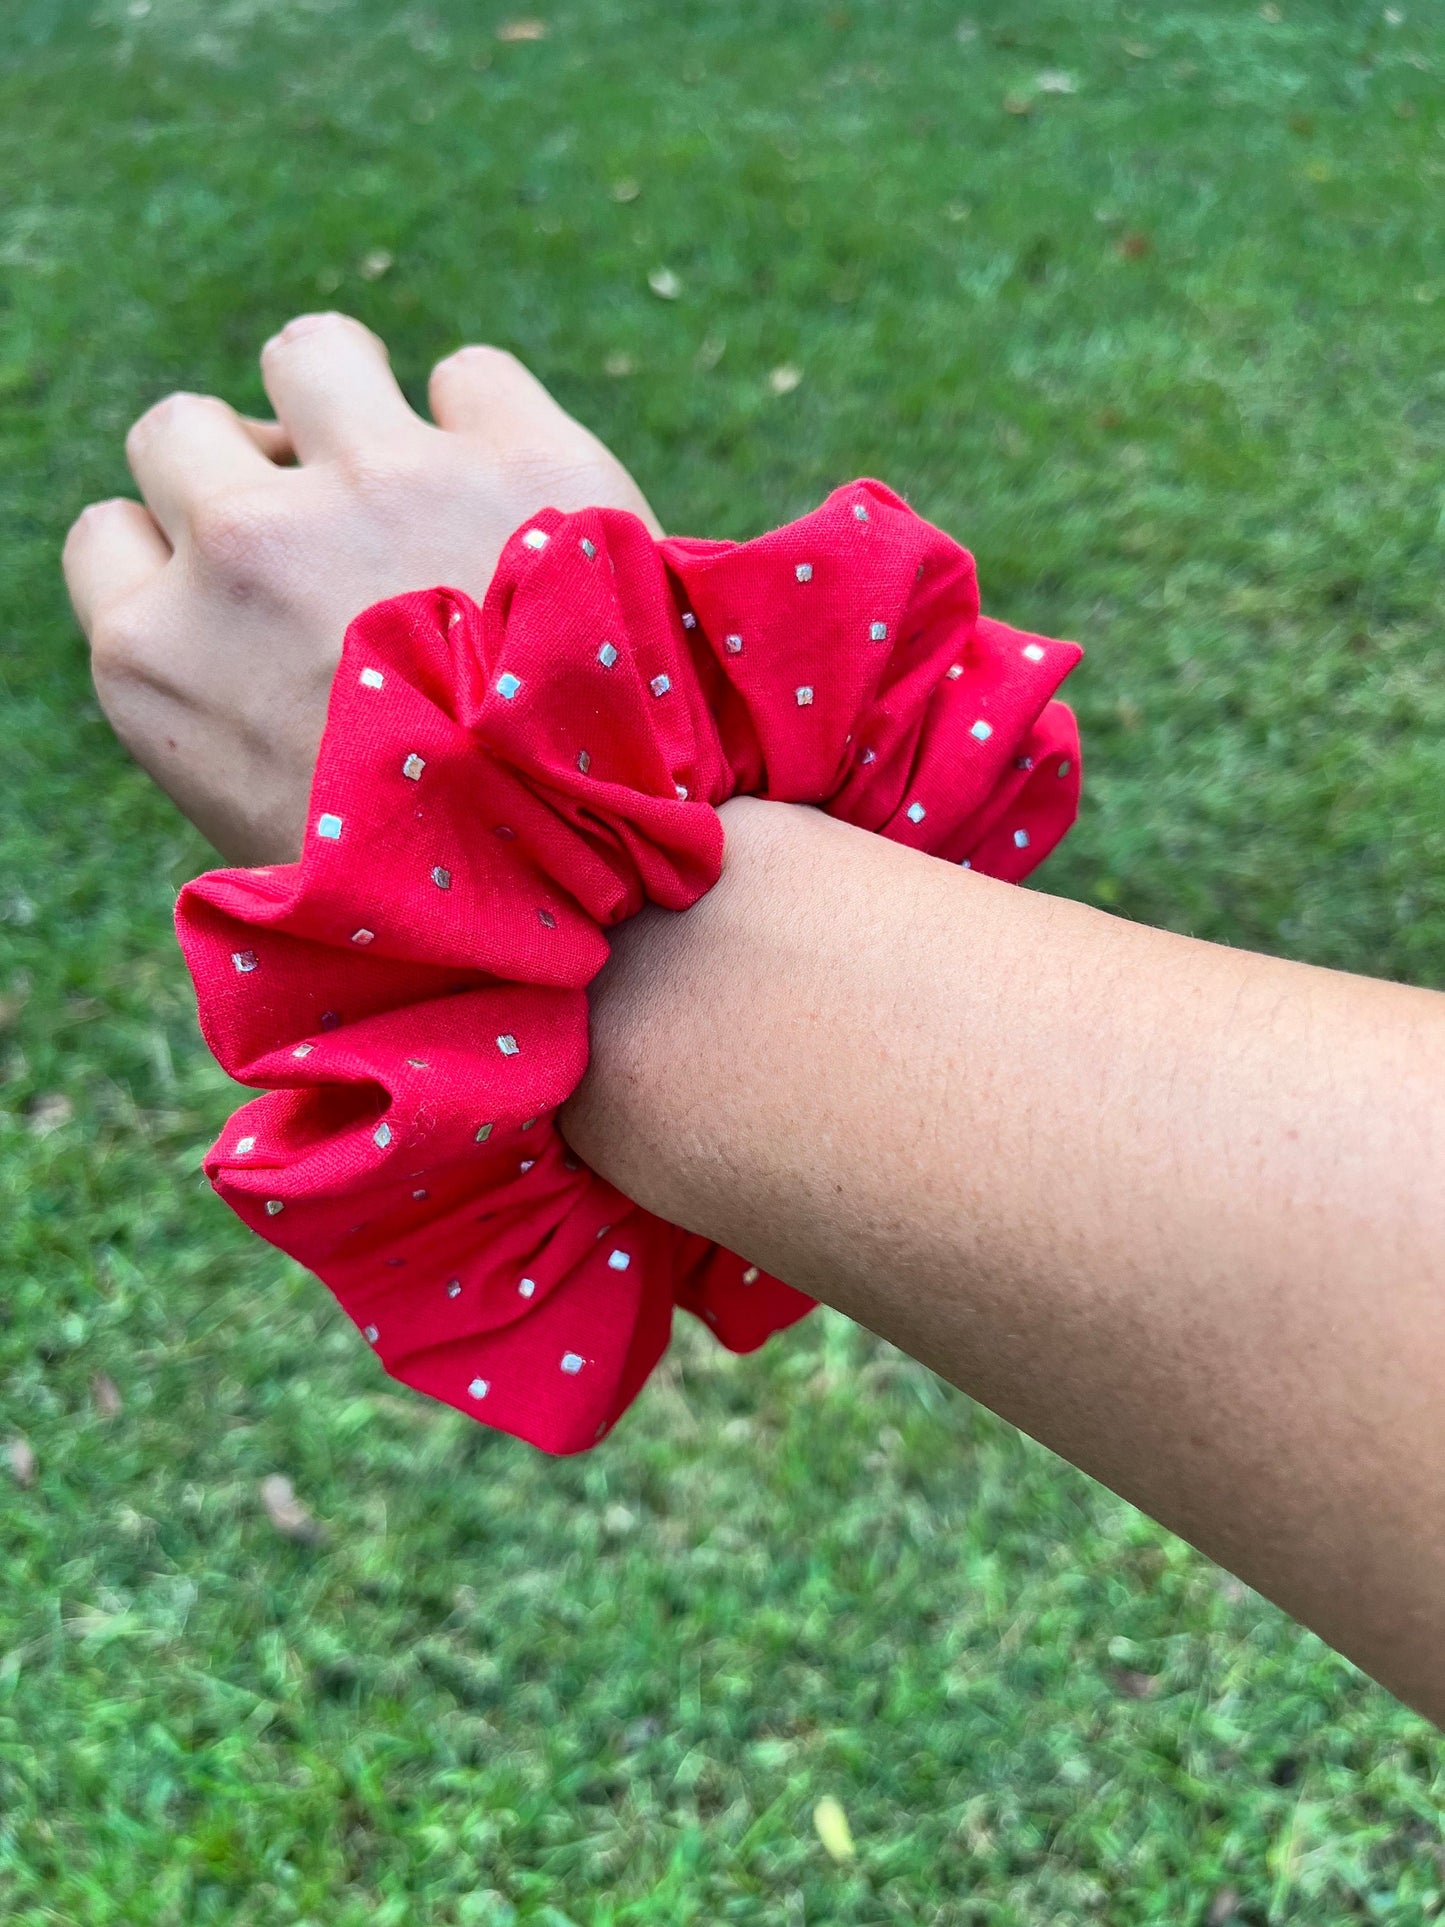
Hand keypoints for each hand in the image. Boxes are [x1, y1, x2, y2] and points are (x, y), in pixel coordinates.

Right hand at [63, 313, 659, 864]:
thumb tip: (255, 609)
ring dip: (352, 404)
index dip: (184, 557)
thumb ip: (226, 696)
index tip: (251, 594)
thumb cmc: (435, 886)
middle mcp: (243, 549)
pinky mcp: (516, 454)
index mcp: (159, 656)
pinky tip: (530, 506)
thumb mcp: (268, 818)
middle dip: (250, 471)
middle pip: (181, 432)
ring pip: (312, 357)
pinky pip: (471, 377)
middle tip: (334, 537)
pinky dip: (497, 427)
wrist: (604, 883)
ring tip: (415, 478)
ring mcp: (378, 485)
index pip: (112, 535)